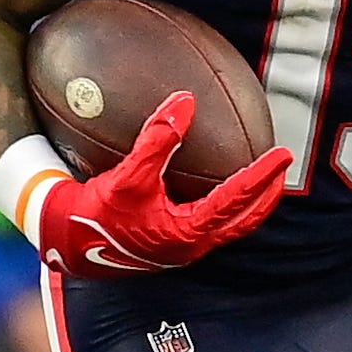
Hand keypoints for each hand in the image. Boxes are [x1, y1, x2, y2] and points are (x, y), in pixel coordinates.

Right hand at [39, 91, 291, 278]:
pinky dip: (225, 209)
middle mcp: (191, 246)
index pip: (237, 199)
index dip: (263, 175)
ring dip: (248, 206)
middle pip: (244, 221)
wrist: (68, 243)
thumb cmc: (97, 212)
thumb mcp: (128, 174)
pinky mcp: (170, 247)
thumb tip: (184, 101)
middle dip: (267, 196)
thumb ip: (158, 139)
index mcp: (187, 231)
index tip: (283, 154)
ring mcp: (182, 250)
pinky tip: (219, 192)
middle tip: (281, 170)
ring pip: (230, 228)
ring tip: (261, 183)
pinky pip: (210, 227)